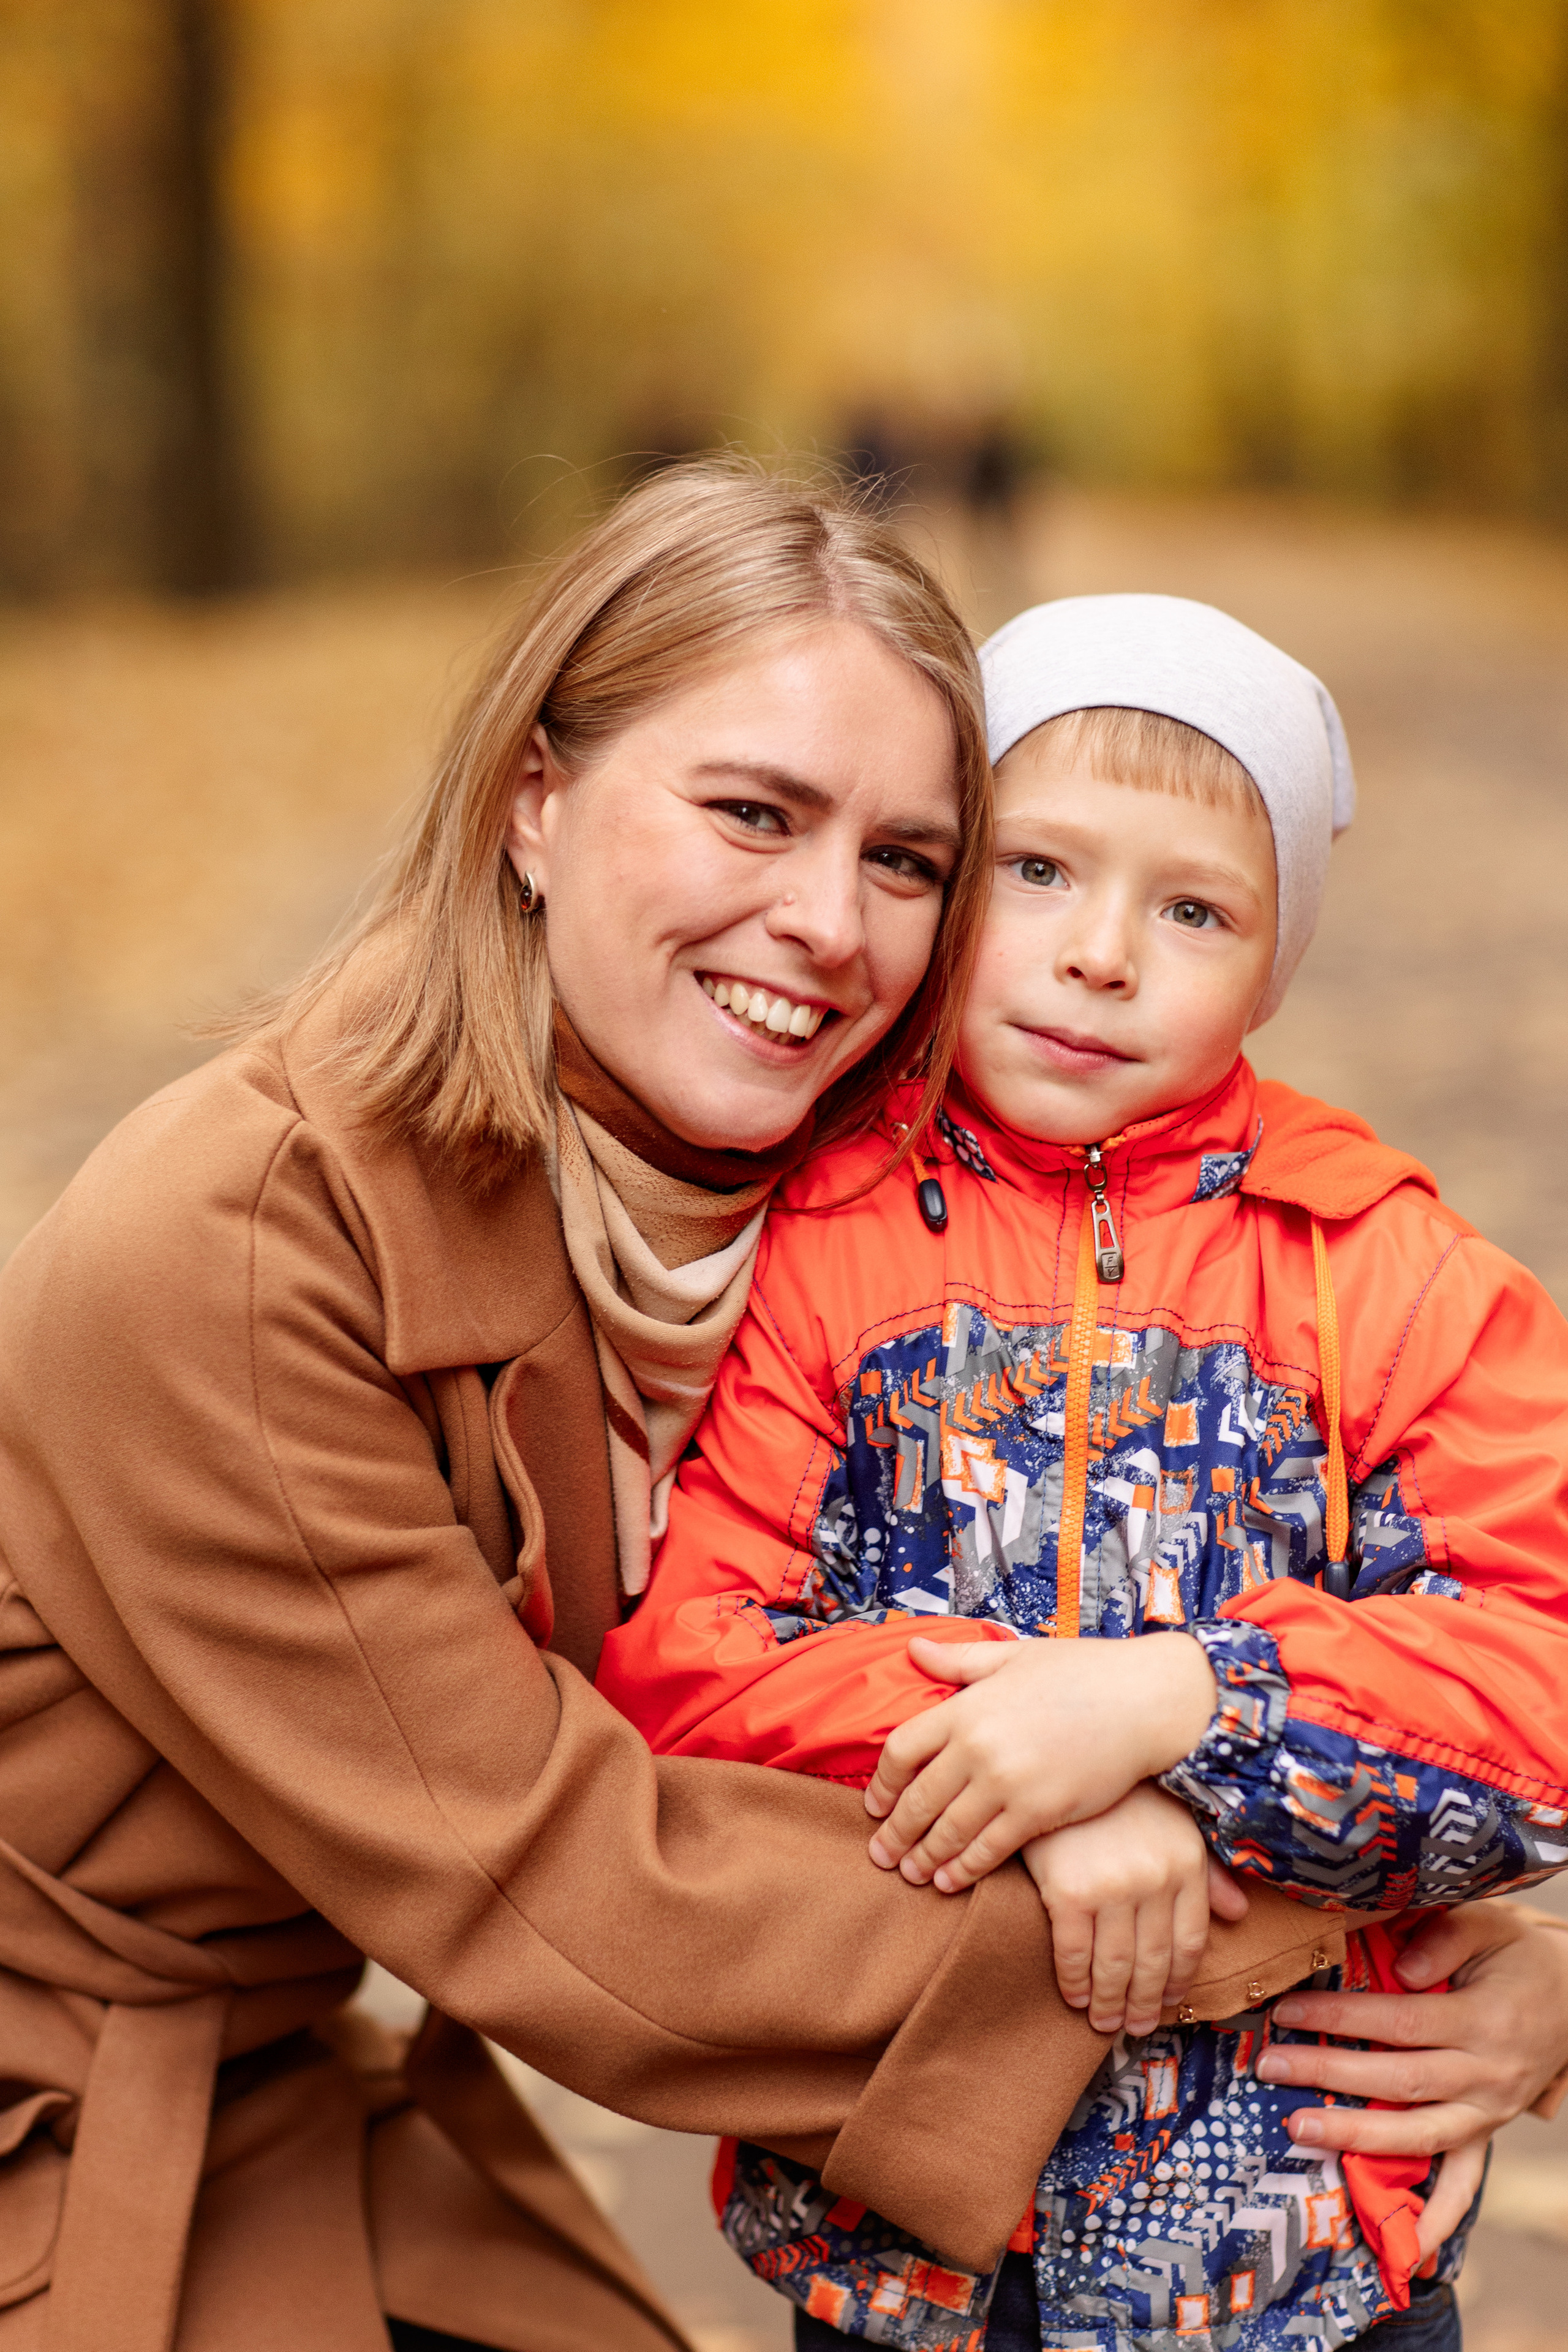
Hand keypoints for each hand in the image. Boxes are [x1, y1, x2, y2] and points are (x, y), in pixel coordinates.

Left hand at [864, 1630, 1216, 1889]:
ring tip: (910, 1874)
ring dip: (924, 1857)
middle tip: (880, 1856)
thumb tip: (911, 1650)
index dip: (883, 1784)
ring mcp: (1007, 1782)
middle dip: (895, 1833)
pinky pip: (989, 1849)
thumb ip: (960, 1662)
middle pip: (918, 1799)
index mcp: (966, 1706)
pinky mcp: (1038, 1812)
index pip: (901, 1750)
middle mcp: (977, 1746)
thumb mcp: (1014, 1656)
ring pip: (949, 1831)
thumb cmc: (1081, 1672)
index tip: (876, 1805)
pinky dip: (964, 1869)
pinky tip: (950, 1881)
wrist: (1143, 1700)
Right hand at [1023, 1783, 1249, 2036]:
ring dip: (1110, 2003)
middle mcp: (1154, 1881)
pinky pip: (1073, 1952)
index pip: (1190, 1943)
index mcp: (1185, 1865)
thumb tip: (1240, 1914)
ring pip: (1114, 1966)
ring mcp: (1110, 1888)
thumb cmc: (1121, 1794)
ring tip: (1105, 2022)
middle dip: (1143, 2003)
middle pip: (1153, 1962)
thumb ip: (1208, 1872)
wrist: (1062, 1756)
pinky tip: (1075, 1995)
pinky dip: (1075, 1982)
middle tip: (1133, 2027)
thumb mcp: (1175, 1825)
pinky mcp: (1066, 1891)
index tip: (1168, 2003)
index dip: (1179, 1981)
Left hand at [1254, 1903, 1567, 2249]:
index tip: (1286, 2011)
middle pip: (1399, 2080)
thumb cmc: (1519, 1952)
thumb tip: (1398, 1970)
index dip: (1340, 2017)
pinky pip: (1466, 2181)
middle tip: (1269, 2066)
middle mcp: (1488, 2074)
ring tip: (1298, 2129)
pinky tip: (1405, 2249)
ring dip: (1357, 2138)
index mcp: (1483, 2020)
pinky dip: (1437, 2218)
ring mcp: (1491, 2110)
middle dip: (1329, 2074)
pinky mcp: (1489, 2129)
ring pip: (1420, 2135)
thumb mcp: (1489, 1924)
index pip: (1399, 2023)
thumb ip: (1443, 1939)